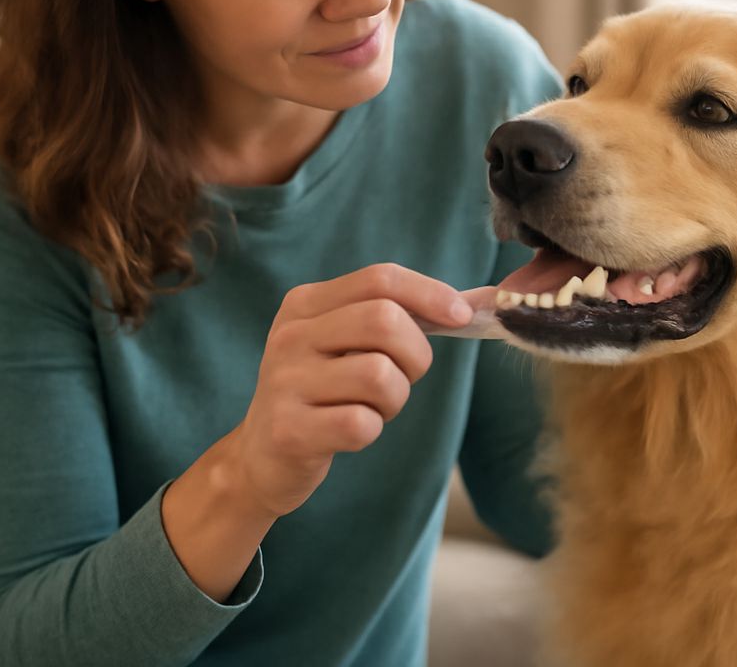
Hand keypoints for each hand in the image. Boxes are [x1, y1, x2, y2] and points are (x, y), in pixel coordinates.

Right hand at [228, 263, 472, 519]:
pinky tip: (350, 432)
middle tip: (405, 377)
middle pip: (384, 320)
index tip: (462, 316)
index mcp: (306, 303)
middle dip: (415, 354)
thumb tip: (476, 303)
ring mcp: (285, 381)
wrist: (260, 458)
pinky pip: (361, 423)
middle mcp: (291, 334)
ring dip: (394, 399)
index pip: (379, 278)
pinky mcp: (287, 429)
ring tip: (371, 407)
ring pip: (379, 375)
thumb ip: (397, 317)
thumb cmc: (322, 392)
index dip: (430, 293)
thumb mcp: (344, 343)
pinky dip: (372, 430)